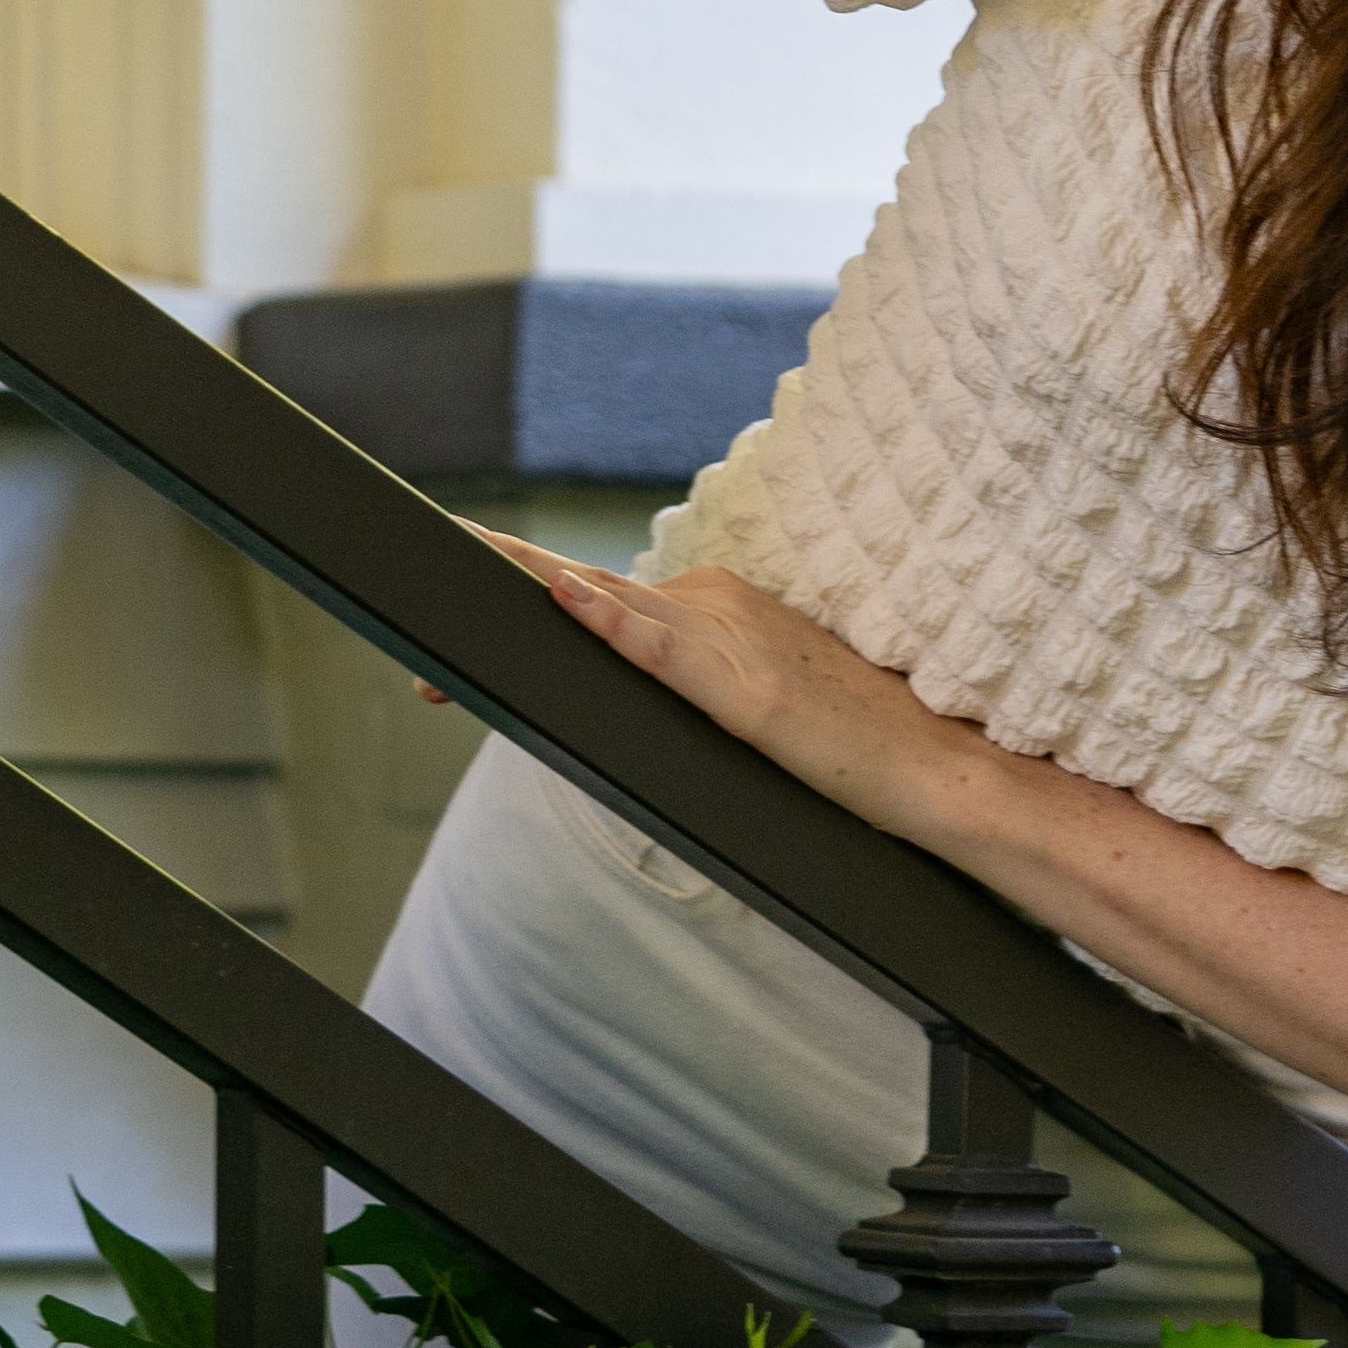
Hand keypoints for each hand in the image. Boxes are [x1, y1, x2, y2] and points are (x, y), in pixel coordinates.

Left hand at [480, 532, 994, 843]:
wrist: (933, 769)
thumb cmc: (849, 746)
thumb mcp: (754, 704)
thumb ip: (692, 686)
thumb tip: (623, 703)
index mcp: (712, 609)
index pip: (597, 597)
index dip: (528, 598)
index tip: (452, 620)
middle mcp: (715, 606)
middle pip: (582, 596)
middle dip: (500, 597)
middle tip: (414, 620)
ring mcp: (732, 640)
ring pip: (605, 608)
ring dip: (527, 598)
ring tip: (455, 578)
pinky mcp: (749, 690)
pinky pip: (665, 650)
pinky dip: (613, 623)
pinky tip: (567, 599)